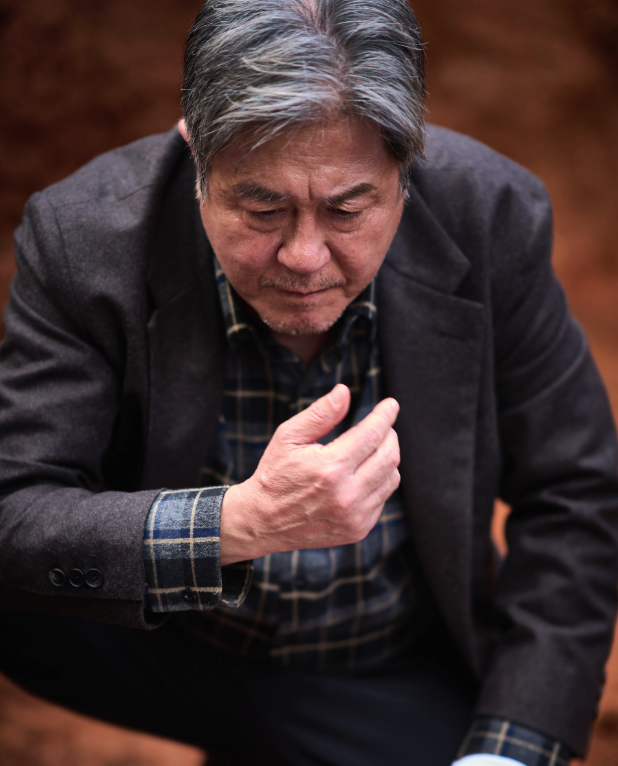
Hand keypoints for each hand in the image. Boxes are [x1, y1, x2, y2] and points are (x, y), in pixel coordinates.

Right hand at [220, 384, 400, 564]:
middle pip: (389, 456)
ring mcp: (354, 516)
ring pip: (392, 478)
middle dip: (389, 434)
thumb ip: (320, 413)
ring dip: (387, 457)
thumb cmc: (275, 473)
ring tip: (371, 448)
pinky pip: (383, 498)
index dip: (385, 416)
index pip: (372, 434)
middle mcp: (347, 495)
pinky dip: (379, 481)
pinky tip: (361, 474)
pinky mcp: (358, 530)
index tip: (391, 404)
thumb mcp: (288, 437)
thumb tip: (345, 391)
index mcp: (330, 468)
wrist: (263, 521)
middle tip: (381, 425)